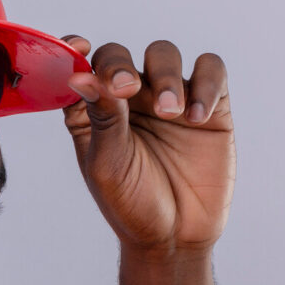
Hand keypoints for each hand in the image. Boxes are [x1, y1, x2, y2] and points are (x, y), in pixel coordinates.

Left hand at [63, 37, 235, 253]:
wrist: (175, 236)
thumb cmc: (132, 204)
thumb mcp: (108, 164)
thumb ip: (101, 118)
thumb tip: (81, 75)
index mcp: (93, 111)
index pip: (80, 67)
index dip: (75, 50)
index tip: (79, 49)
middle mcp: (128, 99)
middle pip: (120, 55)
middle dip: (122, 66)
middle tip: (128, 89)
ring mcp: (168, 98)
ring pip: (164, 54)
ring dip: (166, 76)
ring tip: (172, 113)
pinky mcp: (208, 105)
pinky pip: (210, 71)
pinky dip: (205, 85)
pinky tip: (197, 118)